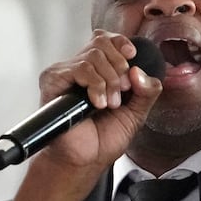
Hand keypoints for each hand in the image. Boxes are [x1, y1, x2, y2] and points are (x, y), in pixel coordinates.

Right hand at [1, 34, 162, 200]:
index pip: (107, 39)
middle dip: (119, 67)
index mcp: (98, 70)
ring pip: (93, 55)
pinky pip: (80, 68)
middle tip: (122, 93)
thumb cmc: (102, 140)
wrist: (85, 161)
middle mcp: (80, 68)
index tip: (132, 56)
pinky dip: (95, 85)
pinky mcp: (53, 81)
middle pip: (101, 42)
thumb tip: (140, 72)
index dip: (121, 43)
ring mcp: (65, 73)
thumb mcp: (136, 113)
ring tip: (110, 104)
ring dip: (109, 81)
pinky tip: (97, 103)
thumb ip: (147, 92)